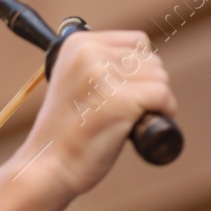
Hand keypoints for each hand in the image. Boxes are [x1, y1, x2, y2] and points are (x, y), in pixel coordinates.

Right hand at [16, 30, 176, 203]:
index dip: (138, 70)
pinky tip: (141, 128)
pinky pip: (163, 96)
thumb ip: (103, 65)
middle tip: (121, 114)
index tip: (122, 95)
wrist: (47, 167)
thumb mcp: (77, 83)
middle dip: (146, 87)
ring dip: (155, 102)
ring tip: (126, 122)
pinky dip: (163, 113)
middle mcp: (89, 53)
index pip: (137, 42)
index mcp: (77, 44)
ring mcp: (103, 76)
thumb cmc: (66, 133)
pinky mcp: (120, 99)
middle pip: (152, 60)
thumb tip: (147, 58)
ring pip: (160, 77)